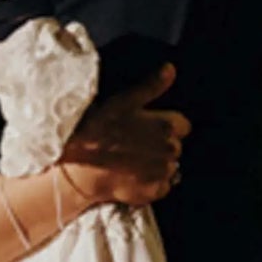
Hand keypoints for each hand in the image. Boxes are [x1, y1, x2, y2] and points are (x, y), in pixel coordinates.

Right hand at [62, 64, 189, 205]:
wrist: (79, 166)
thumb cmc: (98, 130)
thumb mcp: (123, 101)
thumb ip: (151, 86)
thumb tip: (170, 69)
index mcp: (168, 125)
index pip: (182, 125)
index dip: (164, 124)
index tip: (146, 126)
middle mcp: (171, 150)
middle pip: (175, 146)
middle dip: (160, 144)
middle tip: (134, 143)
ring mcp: (163, 173)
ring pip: (170, 166)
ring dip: (156, 163)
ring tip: (131, 160)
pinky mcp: (154, 192)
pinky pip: (162, 186)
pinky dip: (152, 183)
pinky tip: (133, 176)